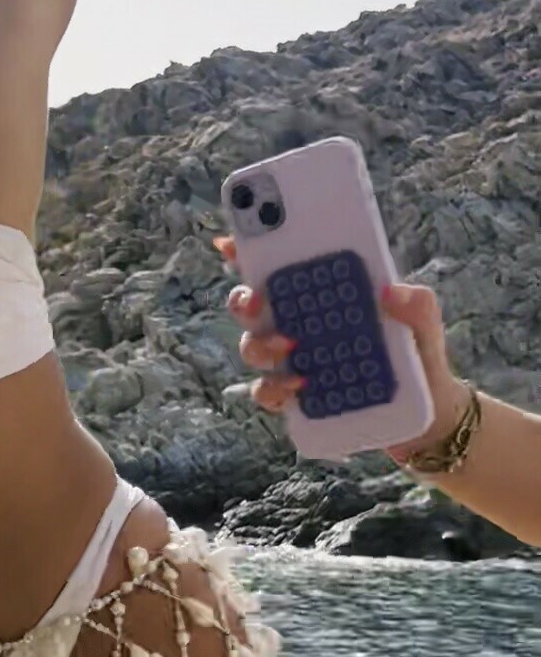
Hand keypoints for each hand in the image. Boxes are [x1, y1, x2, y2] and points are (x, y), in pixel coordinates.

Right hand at [216, 238, 470, 459]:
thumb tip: (390, 291)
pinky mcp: (296, 397)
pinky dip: (273, 388)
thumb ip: (415, 303)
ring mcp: (293, 362)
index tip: (230, 243)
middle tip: (257, 300)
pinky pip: (265, 392)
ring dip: (259, 345)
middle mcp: (299, 324)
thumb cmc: (419, 354)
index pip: (279, 268)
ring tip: (290, 347)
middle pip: (251, 306)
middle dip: (242, 300)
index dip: (248, 252)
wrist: (427, 413)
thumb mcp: (424, 321)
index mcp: (322, 294)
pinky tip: (299, 385)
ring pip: (252, 347)